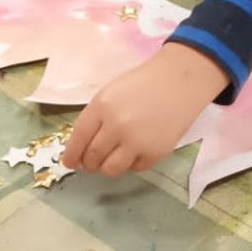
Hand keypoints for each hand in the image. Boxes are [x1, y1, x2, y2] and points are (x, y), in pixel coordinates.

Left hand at [64, 44, 229, 175]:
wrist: (181, 81)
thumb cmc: (145, 83)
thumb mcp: (112, 92)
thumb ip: (96, 117)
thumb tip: (82, 146)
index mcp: (102, 106)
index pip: (78, 139)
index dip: (71, 155)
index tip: (69, 162)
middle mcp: (116, 126)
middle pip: (92, 157)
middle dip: (89, 163)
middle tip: (92, 162)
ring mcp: (137, 141)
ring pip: (111, 169)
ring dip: (108, 167)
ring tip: (114, 158)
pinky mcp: (156, 152)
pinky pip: (135, 168)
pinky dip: (133, 163)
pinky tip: (137, 149)